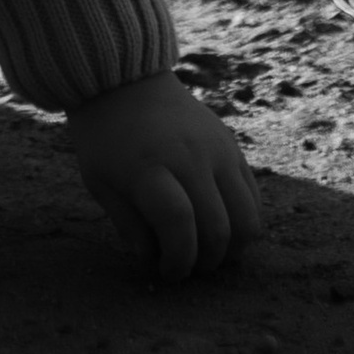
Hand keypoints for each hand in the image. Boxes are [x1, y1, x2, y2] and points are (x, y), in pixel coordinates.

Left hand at [65, 73, 261, 281]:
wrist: (125, 81)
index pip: (178, 224)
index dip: (178, 260)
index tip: (168, 272)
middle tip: (187, 267)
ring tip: (208, 252)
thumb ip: (129, 227)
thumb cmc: (106, 139)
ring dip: (232, 249)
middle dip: (205, 263)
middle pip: (218, 228)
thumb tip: (156, 263)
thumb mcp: (100, 184)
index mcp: (148, 167)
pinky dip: (243, 222)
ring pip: (247, 219)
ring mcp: (217, 150)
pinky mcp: (233, 146)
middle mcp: (189, 157)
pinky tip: (221, 227)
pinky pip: (253, 197)